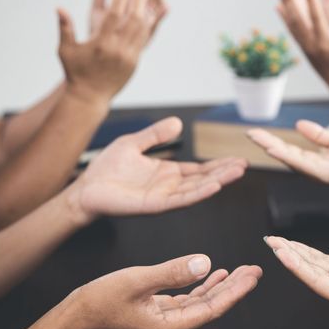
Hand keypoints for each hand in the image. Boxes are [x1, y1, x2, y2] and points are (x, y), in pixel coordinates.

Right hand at [57, 0, 167, 103]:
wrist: (89, 97)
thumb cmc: (75, 72)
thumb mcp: (66, 50)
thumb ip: (65, 28)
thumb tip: (59, 7)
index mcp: (102, 44)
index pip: (115, 14)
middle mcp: (118, 49)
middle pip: (133, 19)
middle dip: (137, 0)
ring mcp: (129, 56)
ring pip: (141, 29)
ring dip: (144, 11)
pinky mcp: (135, 62)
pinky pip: (144, 40)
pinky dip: (147, 26)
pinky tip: (147, 15)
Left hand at [68, 117, 247, 221]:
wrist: (84, 189)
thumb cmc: (105, 170)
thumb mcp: (134, 144)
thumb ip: (156, 135)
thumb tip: (178, 122)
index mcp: (167, 173)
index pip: (199, 170)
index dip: (218, 165)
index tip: (237, 159)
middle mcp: (169, 187)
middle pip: (203, 179)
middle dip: (224, 172)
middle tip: (244, 164)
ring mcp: (163, 197)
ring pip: (196, 189)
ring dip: (217, 181)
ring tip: (236, 173)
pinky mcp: (154, 206)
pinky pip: (180, 200)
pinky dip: (198, 193)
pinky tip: (213, 186)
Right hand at [69, 254, 262, 328]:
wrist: (74, 319)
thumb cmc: (99, 302)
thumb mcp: (138, 280)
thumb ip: (172, 272)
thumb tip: (205, 263)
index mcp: (169, 328)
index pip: (212, 309)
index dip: (235, 291)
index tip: (253, 277)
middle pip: (211, 307)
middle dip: (235, 288)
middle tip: (255, 271)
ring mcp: (164, 322)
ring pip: (201, 303)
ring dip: (220, 286)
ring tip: (240, 271)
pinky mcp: (157, 314)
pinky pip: (187, 301)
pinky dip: (201, 287)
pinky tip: (212, 274)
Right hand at [247, 119, 328, 189]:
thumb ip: (317, 135)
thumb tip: (298, 124)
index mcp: (312, 161)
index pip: (288, 149)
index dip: (272, 141)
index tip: (256, 132)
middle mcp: (310, 169)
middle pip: (284, 154)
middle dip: (266, 143)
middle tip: (249, 132)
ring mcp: (315, 173)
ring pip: (289, 159)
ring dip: (272, 148)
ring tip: (257, 138)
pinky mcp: (323, 175)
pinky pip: (302, 164)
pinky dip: (287, 156)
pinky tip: (275, 149)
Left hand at [264, 236, 328, 319]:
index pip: (314, 280)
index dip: (296, 266)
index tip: (280, 253)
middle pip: (307, 270)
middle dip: (288, 256)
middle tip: (269, 241)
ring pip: (312, 263)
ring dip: (294, 252)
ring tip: (276, 241)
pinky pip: (323, 259)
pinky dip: (309, 251)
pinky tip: (297, 245)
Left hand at [272, 0, 328, 85]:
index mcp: (324, 42)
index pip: (317, 19)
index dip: (312, 2)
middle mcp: (310, 42)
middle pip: (297, 18)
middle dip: (290, 0)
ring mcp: (303, 43)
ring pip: (291, 20)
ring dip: (286, 3)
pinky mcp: (302, 44)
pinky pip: (291, 27)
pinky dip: (284, 15)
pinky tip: (278, 5)